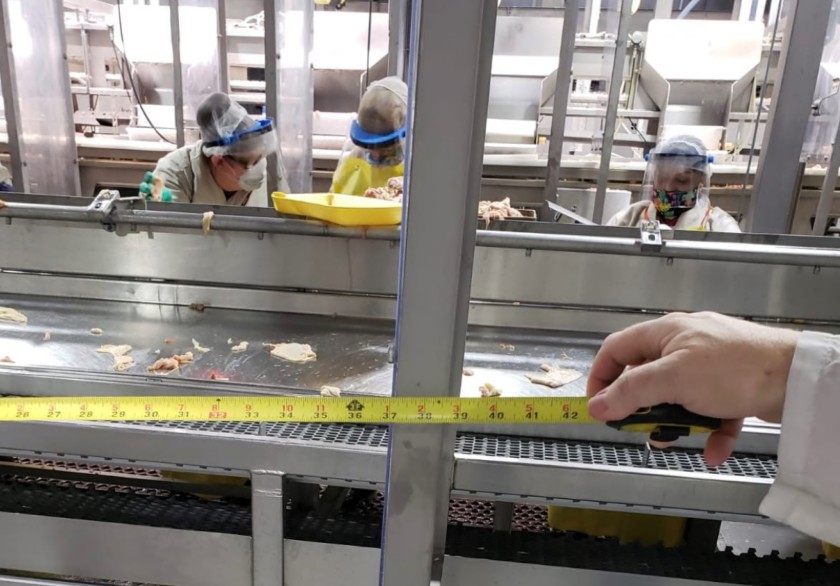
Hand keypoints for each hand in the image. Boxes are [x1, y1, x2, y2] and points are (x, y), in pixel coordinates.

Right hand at [586, 312, 798, 465]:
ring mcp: (710, 364)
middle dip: (642, 406)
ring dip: (674, 422)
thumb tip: (597, 406)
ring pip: (677, 396)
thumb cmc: (735, 368)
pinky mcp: (732, 384)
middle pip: (647, 376)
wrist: (796, 378)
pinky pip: (710, 410)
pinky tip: (713, 450)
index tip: (597, 405)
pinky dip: (709, 431)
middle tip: (638, 427)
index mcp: (665, 332)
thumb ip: (631, 392)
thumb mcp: (672, 379)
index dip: (601, 377)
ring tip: (676, 439)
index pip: (616, 349)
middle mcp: (685, 344)